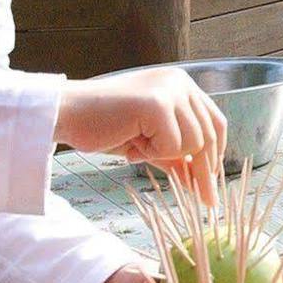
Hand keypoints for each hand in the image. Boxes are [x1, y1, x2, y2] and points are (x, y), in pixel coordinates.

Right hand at [58, 70, 226, 202]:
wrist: (66, 114)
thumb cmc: (104, 127)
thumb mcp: (149, 143)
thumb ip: (175, 156)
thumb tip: (200, 183)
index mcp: (181, 85)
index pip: (215, 123)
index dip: (216, 155)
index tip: (211, 185)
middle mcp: (179, 82)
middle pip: (210, 135)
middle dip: (204, 171)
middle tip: (204, 200)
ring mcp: (169, 89)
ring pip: (193, 143)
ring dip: (165, 155)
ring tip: (137, 147)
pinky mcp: (156, 103)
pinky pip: (173, 145)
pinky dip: (153, 153)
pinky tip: (131, 144)